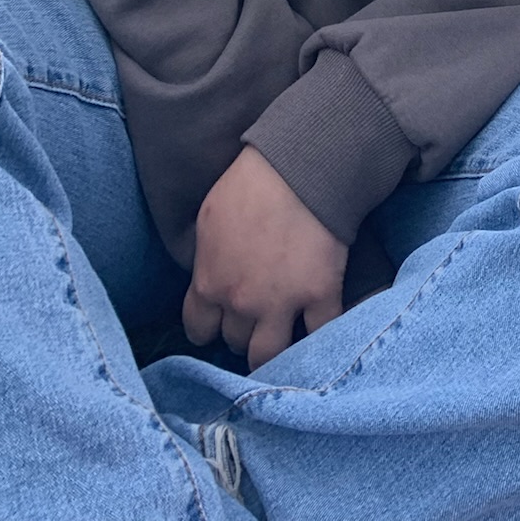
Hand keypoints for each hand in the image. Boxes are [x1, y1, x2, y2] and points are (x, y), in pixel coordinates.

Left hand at [184, 147, 347, 370]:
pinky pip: (320, 332)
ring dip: (273, 348)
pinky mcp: (321, 294)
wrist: (301, 166)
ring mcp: (282, 303)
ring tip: (282, 336)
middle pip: (235, 342)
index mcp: (209, 283)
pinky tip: (320, 330)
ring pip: (270, 354)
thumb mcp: (209, 219)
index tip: (220, 320)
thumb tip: (207, 274)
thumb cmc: (250, 183)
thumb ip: (205, 258)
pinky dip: (321, 335)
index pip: (199, 329)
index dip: (209, 327)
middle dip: (243, 332)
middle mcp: (241, 303)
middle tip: (256, 318)